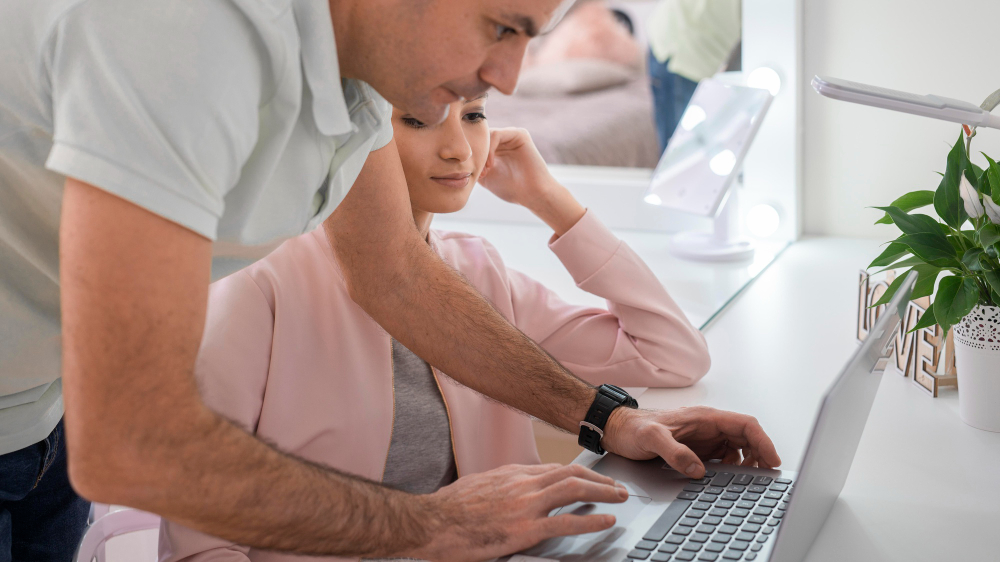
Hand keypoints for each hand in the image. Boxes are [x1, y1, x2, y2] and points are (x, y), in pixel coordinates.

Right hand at [410, 464, 627, 561]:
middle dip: (599, 478)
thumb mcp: (477, 488)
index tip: (593, 479)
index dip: (580, 473)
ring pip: (574, 489)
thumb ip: (500, 489)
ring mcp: (525, 505)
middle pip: (571, 472)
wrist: (430, 522)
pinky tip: (607, 521)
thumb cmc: (447, 509)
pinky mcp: (524, 529)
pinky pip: (566, 522)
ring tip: (620, 498)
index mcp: (512, 475)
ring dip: (603, 492)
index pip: (555, 469)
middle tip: (617, 487)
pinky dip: (591, 520)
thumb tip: (511, 495)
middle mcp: (523, 484)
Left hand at [479, 128, 585, 235]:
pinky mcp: (520, 134)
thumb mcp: (485, 176)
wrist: (532, 194)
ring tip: (485, 171)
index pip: (476, 142)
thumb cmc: (511, 188)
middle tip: (477, 173)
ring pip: (486, 135)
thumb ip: (474, 164)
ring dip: (482, 153)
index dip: (470, 156)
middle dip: (475, 154)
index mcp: (496, 147)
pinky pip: (496, 134)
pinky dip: (490, 149)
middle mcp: (504, 139)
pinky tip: (491, 165)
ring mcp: (512, 135)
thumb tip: (457, 159)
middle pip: (479, 136)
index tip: (470, 175)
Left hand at [602, 407, 781, 478]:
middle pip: (747, 437)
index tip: (773, 459)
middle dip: (761, 454)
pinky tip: (730, 479)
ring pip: (739, 448)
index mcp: (704, 417)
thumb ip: (674, 451)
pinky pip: (725, 457)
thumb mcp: (651, 438)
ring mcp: (705, 438)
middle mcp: (708, 426)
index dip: (763, 441)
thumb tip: (697, 470)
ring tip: (752, 479)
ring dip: (749, 462)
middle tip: (767, 475)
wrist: (618, 429)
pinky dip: (734, 467)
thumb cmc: (633, 427)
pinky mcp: (698, 449)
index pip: (745, 424)